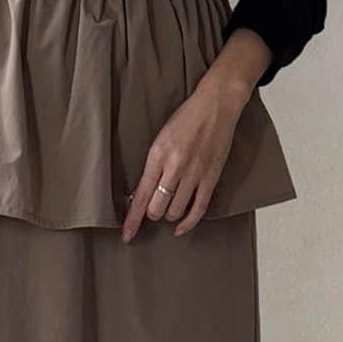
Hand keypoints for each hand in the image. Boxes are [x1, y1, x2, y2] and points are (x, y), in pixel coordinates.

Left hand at [121, 67, 255, 240]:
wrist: (215, 106)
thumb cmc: (186, 120)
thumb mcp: (160, 140)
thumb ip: (152, 166)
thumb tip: (140, 193)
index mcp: (157, 156)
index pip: (140, 196)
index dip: (133, 219)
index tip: (127, 235)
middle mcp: (174, 167)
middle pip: (157, 208)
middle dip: (153, 213)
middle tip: (154, 207)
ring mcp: (194, 174)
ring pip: (175, 211)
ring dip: (169, 215)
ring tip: (169, 207)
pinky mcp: (211, 177)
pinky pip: (198, 209)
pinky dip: (188, 223)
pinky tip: (180, 227)